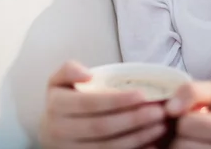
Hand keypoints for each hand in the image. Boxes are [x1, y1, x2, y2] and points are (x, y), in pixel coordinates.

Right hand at [39, 60, 167, 148]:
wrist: (51, 132)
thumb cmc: (63, 101)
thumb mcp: (59, 81)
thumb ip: (69, 70)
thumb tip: (87, 75)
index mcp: (55, 106)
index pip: (89, 103)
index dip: (116, 100)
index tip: (142, 94)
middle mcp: (58, 131)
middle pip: (101, 127)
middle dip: (133, 119)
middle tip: (158, 111)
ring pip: (107, 147)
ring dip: (137, 137)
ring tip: (160, 125)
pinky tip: (151, 144)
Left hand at [165, 81, 210, 148]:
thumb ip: (191, 92)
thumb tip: (170, 109)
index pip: (186, 124)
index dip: (182, 115)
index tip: (191, 113)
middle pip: (180, 145)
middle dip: (179, 133)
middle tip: (191, 128)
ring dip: (178, 145)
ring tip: (191, 137)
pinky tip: (190, 143)